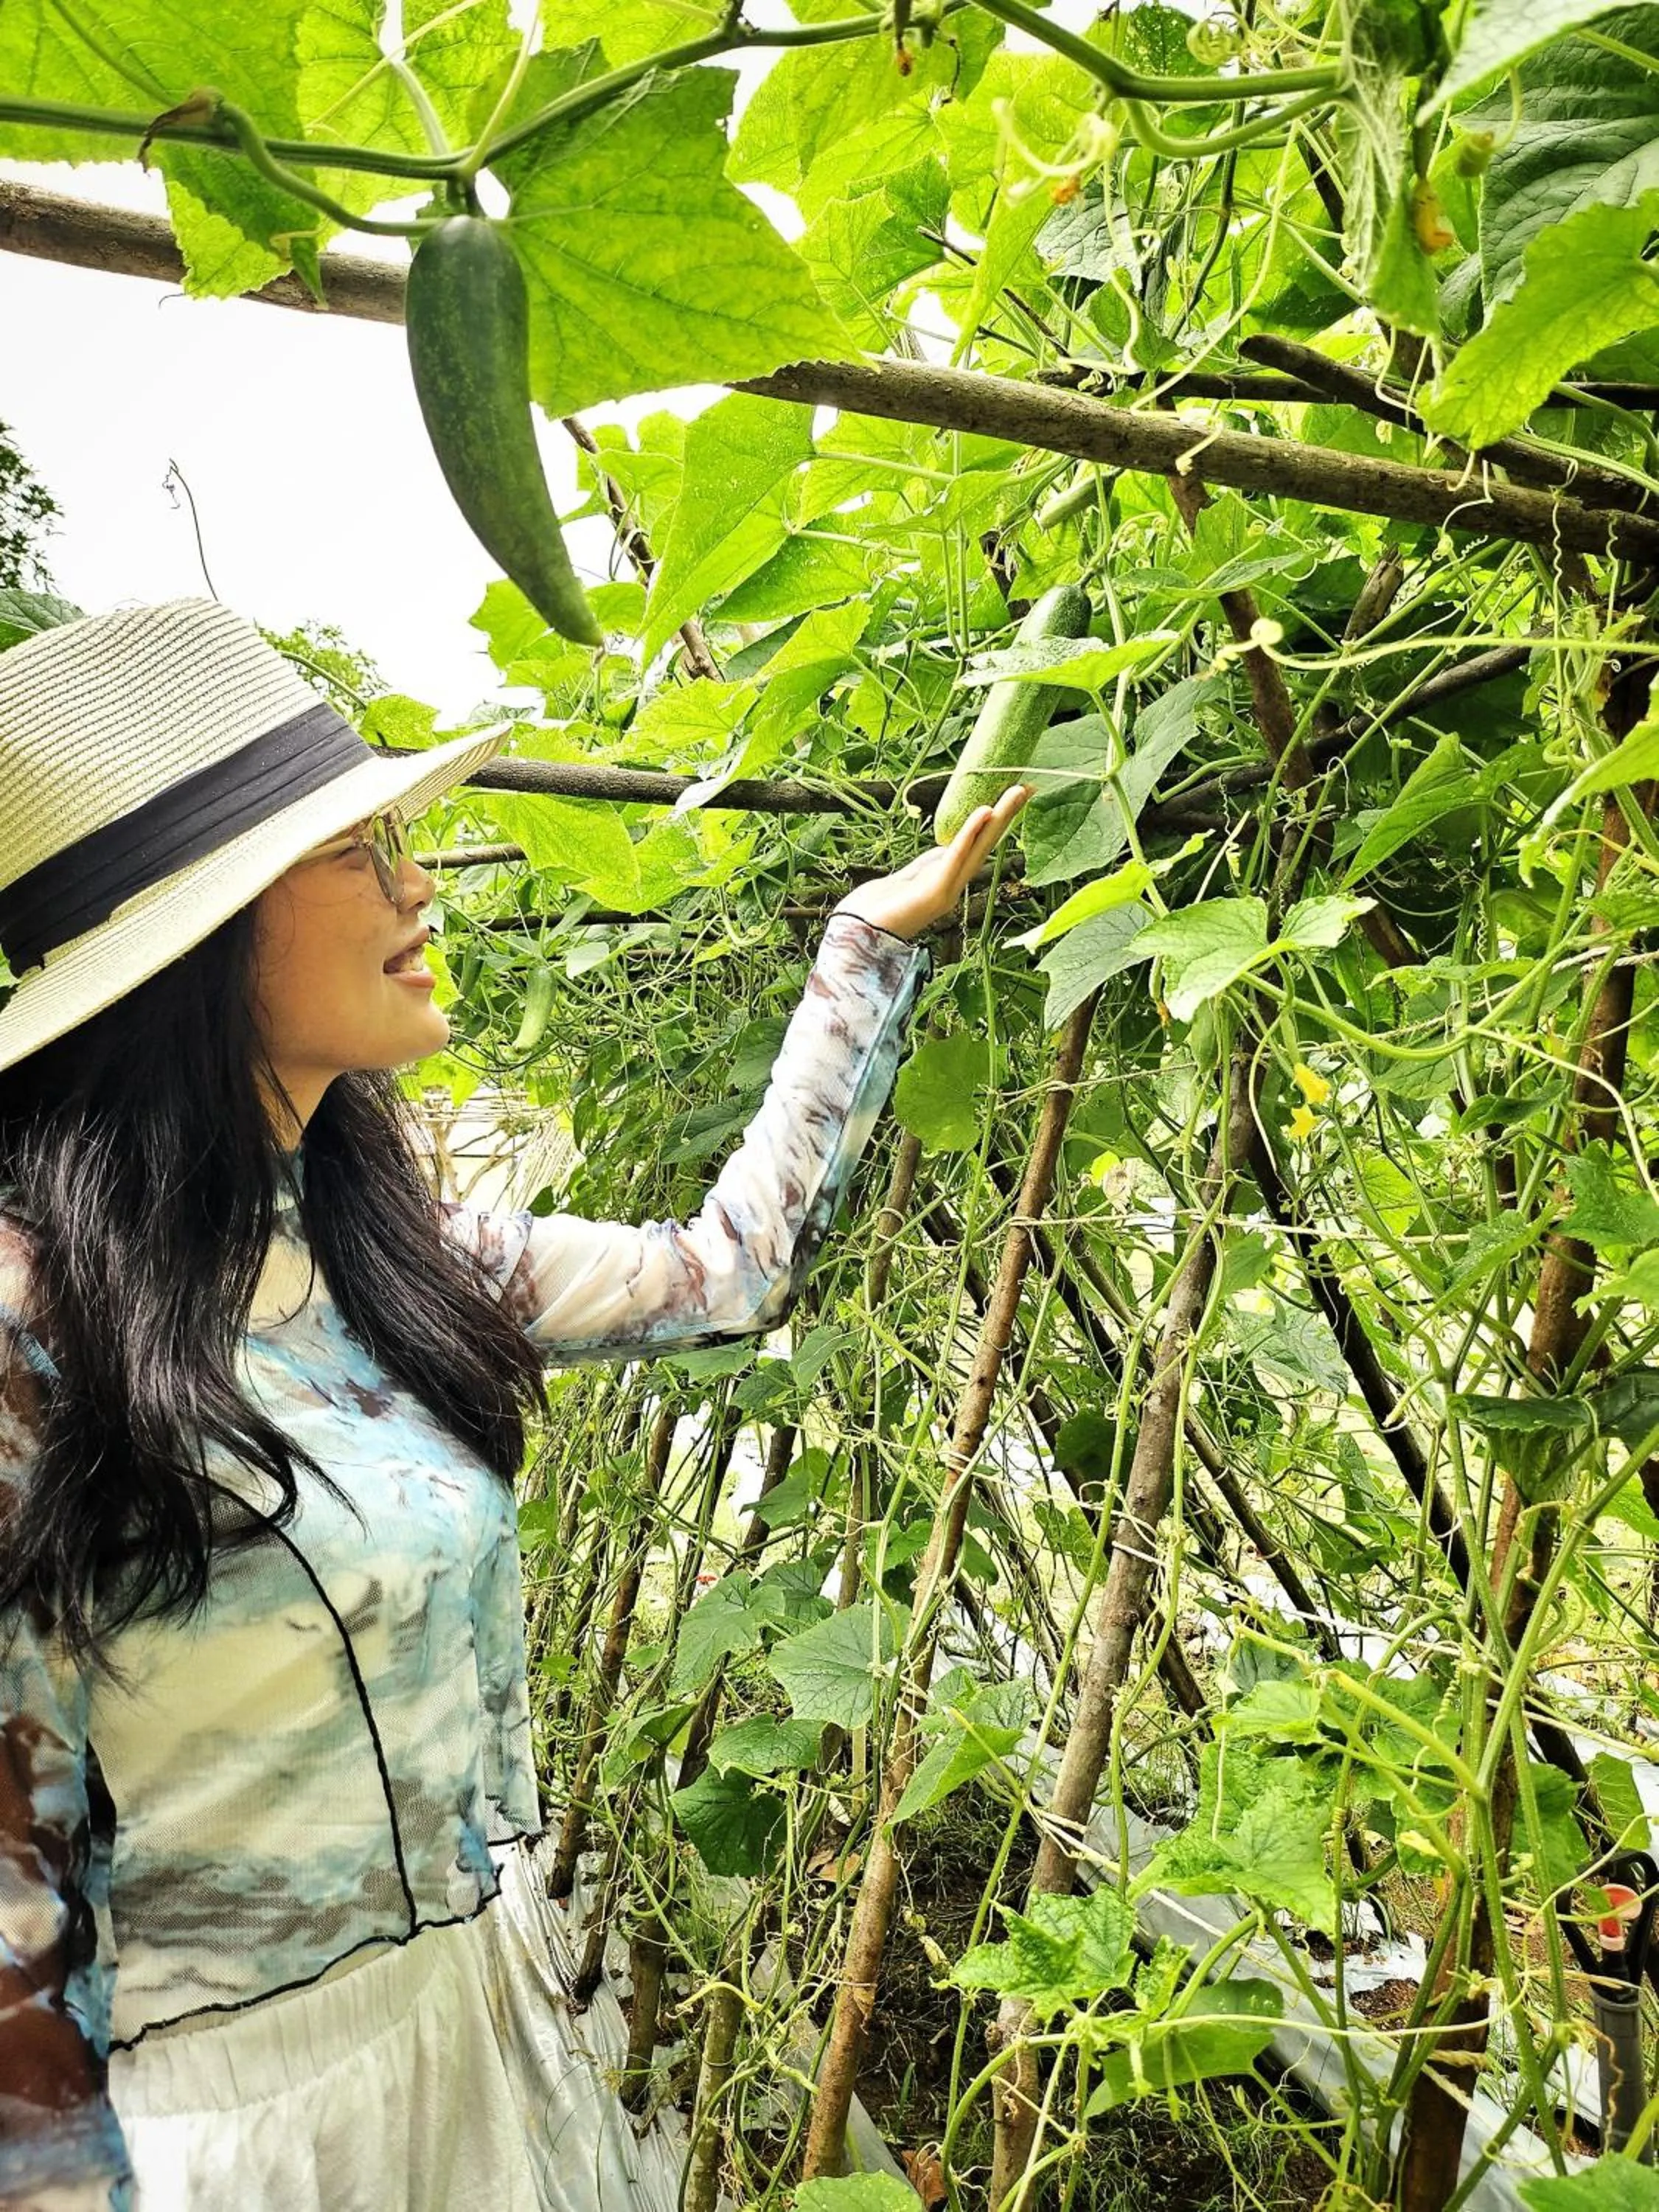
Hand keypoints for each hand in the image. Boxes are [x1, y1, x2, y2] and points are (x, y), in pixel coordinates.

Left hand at [833, 784, 1030, 941]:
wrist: (856, 933)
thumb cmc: (875, 908)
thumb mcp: (908, 876)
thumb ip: (927, 864)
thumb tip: (944, 848)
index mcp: (946, 881)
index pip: (976, 846)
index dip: (994, 823)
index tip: (1010, 798)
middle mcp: (953, 886)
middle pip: (985, 845)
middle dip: (1006, 816)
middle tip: (1026, 788)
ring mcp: (946, 890)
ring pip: (978, 848)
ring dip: (999, 818)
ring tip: (1016, 793)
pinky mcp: (935, 891)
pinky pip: (955, 857)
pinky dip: (970, 834)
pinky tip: (984, 812)